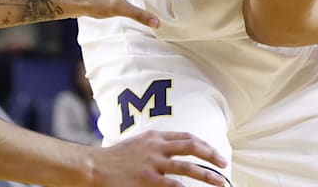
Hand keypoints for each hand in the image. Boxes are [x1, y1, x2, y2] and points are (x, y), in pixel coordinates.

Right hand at [87, 131, 227, 186]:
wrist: (93, 167)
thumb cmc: (113, 159)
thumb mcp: (136, 145)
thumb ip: (154, 146)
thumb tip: (172, 152)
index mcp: (153, 136)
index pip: (185, 136)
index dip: (203, 144)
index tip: (214, 152)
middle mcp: (156, 147)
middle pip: (191, 146)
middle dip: (211, 154)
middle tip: (224, 163)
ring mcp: (153, 164)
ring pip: (187, 167)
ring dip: (207, 175)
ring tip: (220, 182)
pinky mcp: (148, 180)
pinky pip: (174, 186)